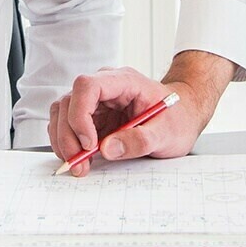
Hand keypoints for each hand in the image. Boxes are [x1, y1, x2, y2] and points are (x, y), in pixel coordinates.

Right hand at [47, 51, 236, 175]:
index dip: (80, 114)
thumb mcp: (167, 134)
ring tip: (80, 164)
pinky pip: (67, 125)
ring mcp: (96, 101)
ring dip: (64, 140)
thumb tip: (108, 149)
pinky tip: (81, 159)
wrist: (183, 118)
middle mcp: (105, 87)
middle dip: (68, 134)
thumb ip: (140, 140)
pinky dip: (67, 143)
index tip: (89, 143)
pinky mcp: (92, 117)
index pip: (87, 86)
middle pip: (69, 101)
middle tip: (79, 163)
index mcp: (124, 81)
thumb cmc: (178, 120)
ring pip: (62, 112)